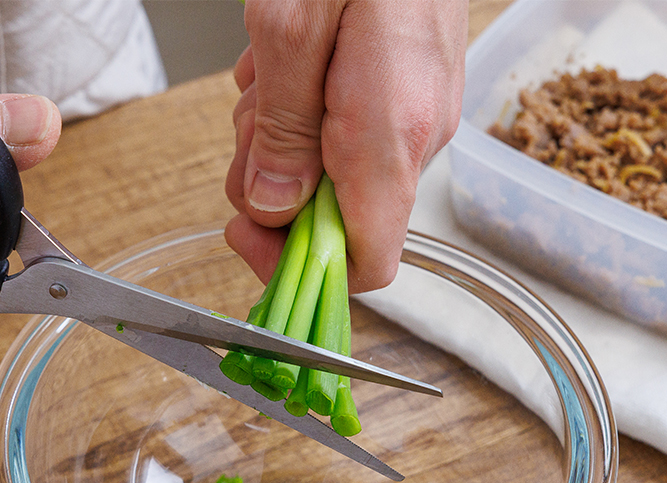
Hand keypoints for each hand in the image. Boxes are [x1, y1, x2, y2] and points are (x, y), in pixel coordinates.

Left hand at [224, 0, 466, 292]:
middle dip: (272, 184)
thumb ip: (281, 130)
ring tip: (268, 73)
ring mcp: (418, 112)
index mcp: (392, 134)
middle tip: (248, 126)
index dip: (301, 270)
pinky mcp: (410, 88)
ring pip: (334, 171)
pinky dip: (303, 105)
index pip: (367, 266)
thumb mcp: (291, 26)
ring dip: (281, 136)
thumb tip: (271, 207)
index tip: (248, 234)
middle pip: (337, 218)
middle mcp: (416, 135)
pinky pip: (348, 129)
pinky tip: (289, 57)